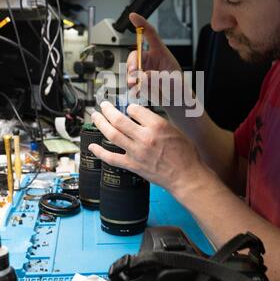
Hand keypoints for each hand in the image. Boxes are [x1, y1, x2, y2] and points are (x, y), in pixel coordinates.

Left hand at [88, 101, 208, 198]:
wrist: (186, 176)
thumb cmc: (185, 154)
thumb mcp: (175, 129)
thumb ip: (157, 122)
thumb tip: (142, 116)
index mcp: (157, 126)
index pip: (135, 109)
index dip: (129, 107)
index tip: (128, 108)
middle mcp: (144, 137)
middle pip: (118, 119)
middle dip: (107, 109)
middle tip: (103, 105)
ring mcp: (136, 152)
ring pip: (112, 134)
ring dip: (101, 123)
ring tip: (95, 116)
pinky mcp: (132, 165)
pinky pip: (111, 158)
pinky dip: (99, 152)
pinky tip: (92, 146)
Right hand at [127, 13, 182, 103]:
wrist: (176, 102)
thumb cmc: (178, 88)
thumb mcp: (172, 81)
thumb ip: (159, 77)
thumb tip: (144, 76)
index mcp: (161, 52)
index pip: (150, 34)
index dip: (141, 24)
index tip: (132, 16)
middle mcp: (150, 59)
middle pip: (134, 55)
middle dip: (131, 64)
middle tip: (133, 74)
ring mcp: (143, 70)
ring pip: (130, 70)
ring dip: (131, 78)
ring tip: (138, 88)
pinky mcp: (139, 81)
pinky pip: (130, 81)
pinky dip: (132, 88)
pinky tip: (138, 93)